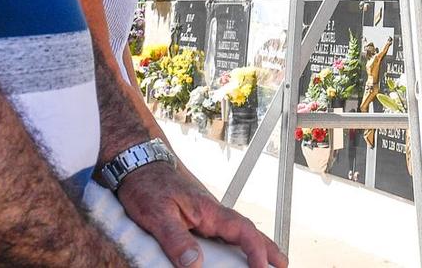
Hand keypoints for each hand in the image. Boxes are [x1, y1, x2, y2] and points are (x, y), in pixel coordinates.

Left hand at [115, 162, 287, 267]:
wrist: (138, 164)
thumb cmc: (147, 185)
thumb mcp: (157, 214)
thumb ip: (176, 239)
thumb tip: (194, 264)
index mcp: (209, 210)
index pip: (242, 230)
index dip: (255, 250)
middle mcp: (212, 214)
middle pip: (248, 232)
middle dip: (268, 248)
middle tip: (283, 265)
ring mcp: (206, 216)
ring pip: (238, 233)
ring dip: (255, 247)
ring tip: (267, 263)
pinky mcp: (197, 219)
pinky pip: (223, 234)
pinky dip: (236, 244)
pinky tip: (234, 254)